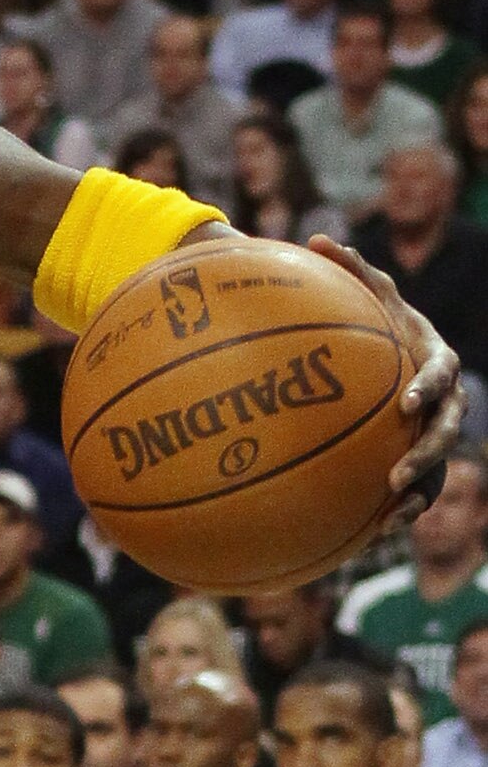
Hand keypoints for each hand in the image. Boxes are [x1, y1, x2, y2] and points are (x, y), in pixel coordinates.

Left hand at [310, 236, 463, 516]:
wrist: (396, 360)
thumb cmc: (381, 325)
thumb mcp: (370, 297)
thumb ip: (350, 272)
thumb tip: (318, 238)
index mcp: (436, 358)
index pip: (440, 373)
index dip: (428, 387)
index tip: (406, 403)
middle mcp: (447, 398)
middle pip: (448, 428)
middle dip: (426, 452)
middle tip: (396, 474)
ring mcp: (440, 431)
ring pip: (441, 465)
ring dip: (419, 488)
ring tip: (389, 508)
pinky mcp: (427, 459)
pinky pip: (424, 490)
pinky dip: (407, 509)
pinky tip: (379, 529)